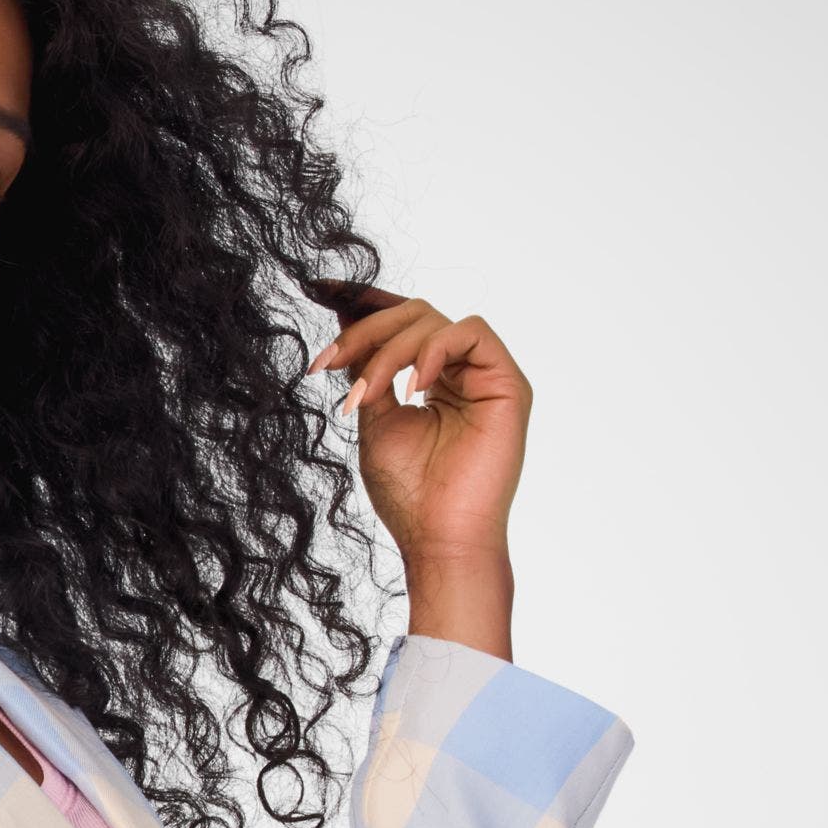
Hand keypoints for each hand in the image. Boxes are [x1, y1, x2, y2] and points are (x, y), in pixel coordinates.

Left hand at [303, 280, 529, 571]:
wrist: (438, 537)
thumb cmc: (409, 492)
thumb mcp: (375, 419)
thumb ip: (368, 371)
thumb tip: (345, 323)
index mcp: (431, 380)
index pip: (402, 325)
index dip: (364, 303)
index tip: (320, 290)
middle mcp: (460, 373)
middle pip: (413, 314)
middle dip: (364, 332)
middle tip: (327, 362)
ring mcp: (485, 376)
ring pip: (433, 321)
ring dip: (388, 350)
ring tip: (365, 394)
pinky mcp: (508, 384)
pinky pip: (470, 333)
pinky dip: (432, 350)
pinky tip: (412, 386)